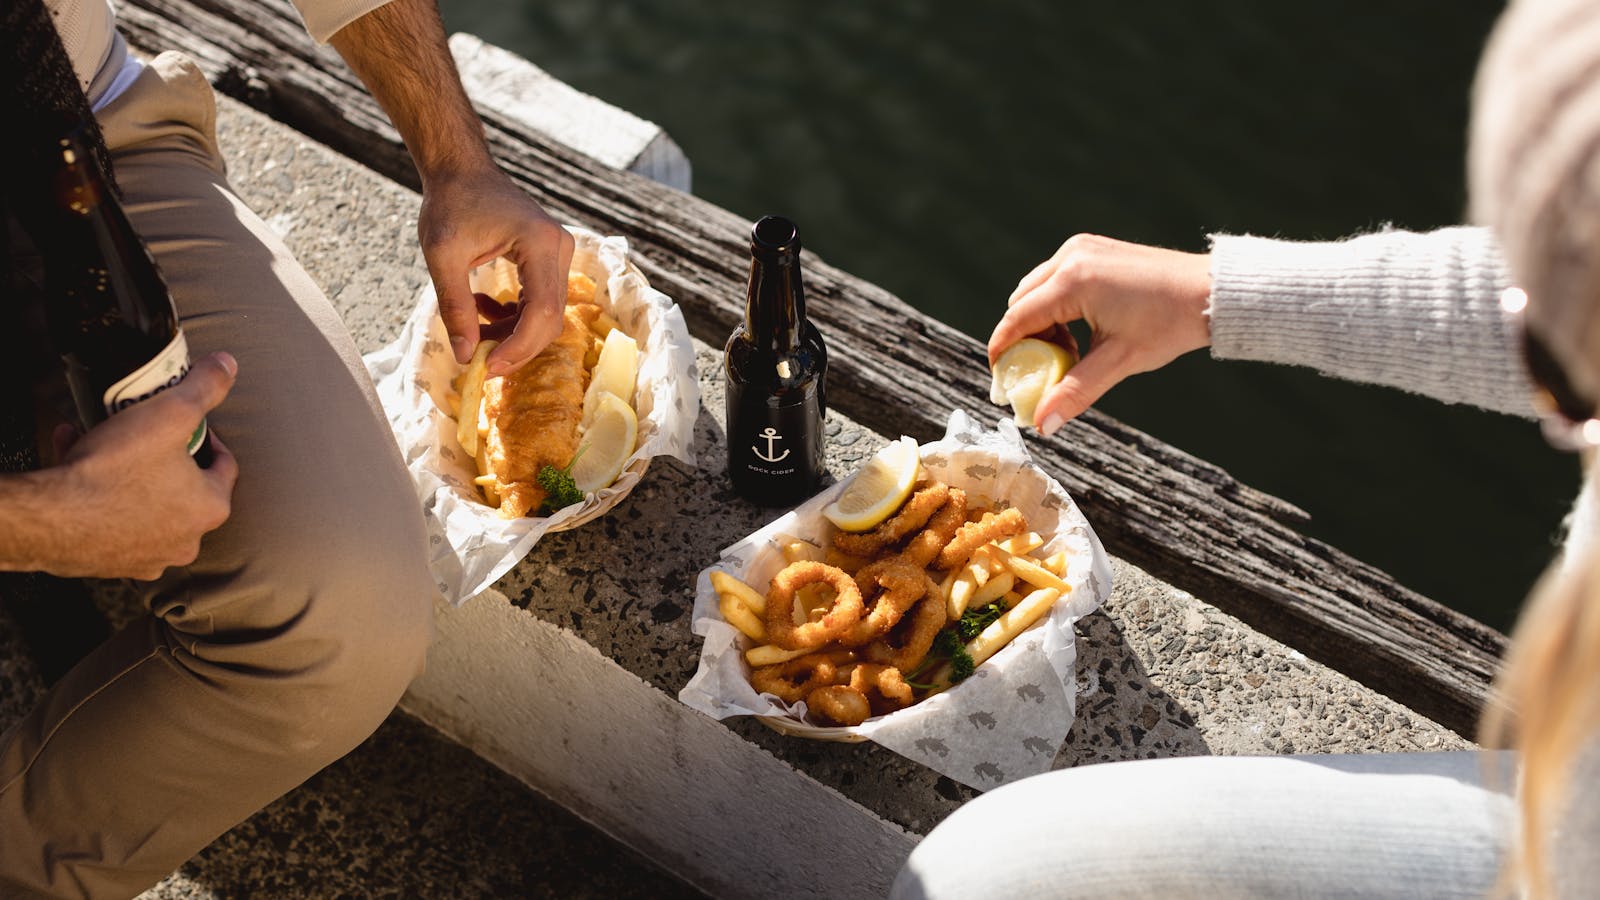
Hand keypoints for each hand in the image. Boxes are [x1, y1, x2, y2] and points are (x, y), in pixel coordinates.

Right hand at [43, 352, 239, 579]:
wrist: (52, 518)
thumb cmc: (114, 470)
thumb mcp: (168, 413)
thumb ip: (205, 387)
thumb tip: (228, 365)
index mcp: (210, 507)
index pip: (224, 465)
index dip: (207, 438)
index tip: (188, 425)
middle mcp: (186, 539)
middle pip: (183, 487)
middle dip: (163, 456)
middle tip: (144, 434)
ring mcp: (149, 555)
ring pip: (144, 503)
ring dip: (128, 472)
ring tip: (103, 442)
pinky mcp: (112, 562)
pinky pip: (112, 521)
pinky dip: (99, 494)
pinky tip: (74, 461)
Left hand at [419, 164, 574, 374]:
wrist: (461, 170)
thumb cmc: (450, 203)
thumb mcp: (443, 256)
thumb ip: (455, 307)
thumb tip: (465, 356)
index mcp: (540, 243)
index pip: (543, 310)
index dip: (519, 346)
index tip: (488, 366)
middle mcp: (560, 248)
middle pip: (550, 318)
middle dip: (516, 346)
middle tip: (479, 360)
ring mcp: (559, 253)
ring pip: (545, 315)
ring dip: (511, 333)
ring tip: (473, 327)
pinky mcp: (549, 259)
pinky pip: (539, 302)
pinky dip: (513, 316)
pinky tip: (482, 307)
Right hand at [988, 234, 1212, 433]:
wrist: (1209, 292)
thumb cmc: (1169, 324)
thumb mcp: (1119, 362)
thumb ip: (1075, 392)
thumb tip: (1042, 425)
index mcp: (1073, 282)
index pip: (1017, 318)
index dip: (1002, 350)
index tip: (999, 378)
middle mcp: (1071, 257)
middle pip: (1021, 302)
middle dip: (1024, 338)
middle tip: (1038, 370)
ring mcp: (1081, 248)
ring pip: (1036, 289)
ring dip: (1040, 322)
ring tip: (1067, 352)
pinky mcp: (1091, 248)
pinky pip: (1055, 278)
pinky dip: (1055, 305)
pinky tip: (1078, 330)